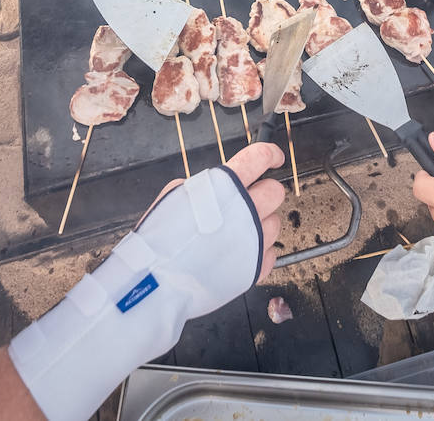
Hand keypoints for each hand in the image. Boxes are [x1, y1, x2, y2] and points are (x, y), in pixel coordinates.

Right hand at [144, 142, 286, 280]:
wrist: (157, 280)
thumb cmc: (159, 239)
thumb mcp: (174, 194)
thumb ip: (204, 186)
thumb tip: (215, 187)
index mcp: (225, 186)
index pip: (260, 158)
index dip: (270, 154)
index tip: (273, 158)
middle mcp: (246, 210)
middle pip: (276, 191)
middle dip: (264, 193)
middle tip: (248, 201)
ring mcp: (254, 240)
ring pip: (275, 223)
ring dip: (260, 224)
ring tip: (235, 233)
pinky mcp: (256, 267)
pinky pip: (270, 253)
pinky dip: (257, 252)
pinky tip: (238, 253)